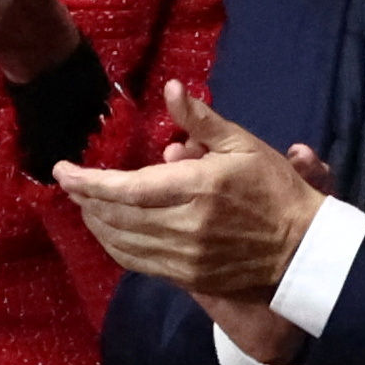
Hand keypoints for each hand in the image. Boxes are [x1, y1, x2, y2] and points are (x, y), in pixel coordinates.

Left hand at [54, 82, 330, 306]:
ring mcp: (181, 256)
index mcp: (197, 187)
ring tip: (86, 205)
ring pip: (118, 241)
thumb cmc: (275, 189)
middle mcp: (183, 225)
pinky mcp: (182, 276)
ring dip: (96, 222)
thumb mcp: (244, 145)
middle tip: (72, 184)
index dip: (88, 181)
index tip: (63, 170)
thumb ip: (201, 120)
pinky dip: (113, 244)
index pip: (125, 187)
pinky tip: (110, 231)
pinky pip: (134, 261)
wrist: (301, 248)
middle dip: (86, 200)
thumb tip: (171, 88)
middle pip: (114, 216)